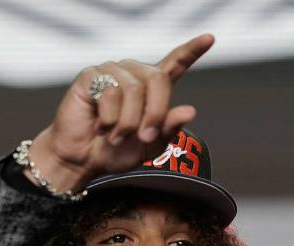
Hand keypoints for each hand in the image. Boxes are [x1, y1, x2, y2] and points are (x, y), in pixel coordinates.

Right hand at [24, 34, 214, 193]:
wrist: (83, 159)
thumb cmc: (115, 151)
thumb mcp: (149, 146)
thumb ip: (168, 129)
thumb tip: (190, 111)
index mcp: (151, 88)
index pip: (175, 63)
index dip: (192, 50)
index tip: (210, 38)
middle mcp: (134, 74)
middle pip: (158, 79)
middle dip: (154, 113)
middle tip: (143, 136)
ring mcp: (112, 72)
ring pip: (133, 89)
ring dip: (127, 122)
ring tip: (116, 136)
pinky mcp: (91, 76)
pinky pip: (109, 93)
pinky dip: (109, 119)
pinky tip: (100, 126)